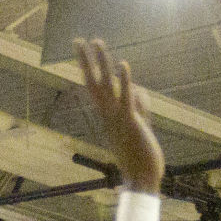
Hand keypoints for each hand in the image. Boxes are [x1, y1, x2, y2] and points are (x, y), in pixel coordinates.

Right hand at [75, 38, 163, 192]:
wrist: (141, 179)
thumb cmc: (140, 157)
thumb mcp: (140, 126)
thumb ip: (140, 108)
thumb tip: (140, 91)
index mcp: (108, 118)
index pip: (96, 89)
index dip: (89, 71)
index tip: (84, 54)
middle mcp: (108, 116)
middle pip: (93, 83)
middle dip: (86, 61)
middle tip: (79, 40)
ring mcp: (117, 119)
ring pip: (106, 85)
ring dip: (102, 62)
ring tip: (97, 41)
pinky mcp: (130, 122)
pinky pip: (126, 97)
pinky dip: (125, 81)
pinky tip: (123, 64)